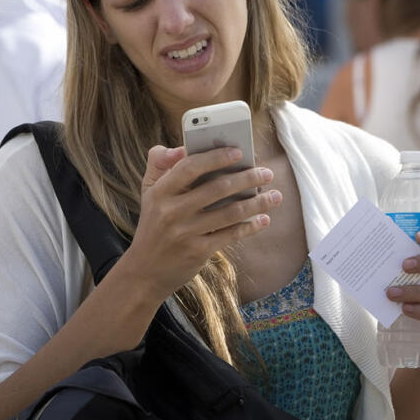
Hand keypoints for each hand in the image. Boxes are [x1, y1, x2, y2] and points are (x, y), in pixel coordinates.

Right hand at [121, 144, 279, 302]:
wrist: (144, 272)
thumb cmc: (154, 224)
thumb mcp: (148, 192)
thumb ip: (160, 163)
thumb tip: (181, 147)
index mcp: (160, 191)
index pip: (190, 167)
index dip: (216, 157)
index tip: (240, 152)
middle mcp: (171, 211)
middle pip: (217, 188)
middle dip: (247, 178)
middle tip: (267, 173)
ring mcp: (185, 233)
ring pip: (229, 213)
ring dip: (257, 203)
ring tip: (275, 196)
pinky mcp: (197, 252)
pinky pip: (230, 235)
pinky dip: (250, 226)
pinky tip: (264, 219)